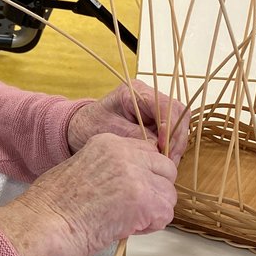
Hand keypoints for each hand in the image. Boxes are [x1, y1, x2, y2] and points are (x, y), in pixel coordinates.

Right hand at [0, 132, 179, 255]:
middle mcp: (126, 153)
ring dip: (154, 211)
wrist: (45, 222)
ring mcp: (136, 175)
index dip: (146, 174)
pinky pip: (165, 215)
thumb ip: (112, 167)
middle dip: (156, 191)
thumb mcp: (83, 167)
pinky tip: (128, 228)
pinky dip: (150, 226)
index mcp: (109, 142)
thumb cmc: (53, 205)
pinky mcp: (143, 200)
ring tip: (127, 220)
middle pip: (166, 169)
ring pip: (169, 194)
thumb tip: (133, 182)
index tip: (135, 190)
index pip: (149, 152)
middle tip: (134, 208)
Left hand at [67, 81, 188, 164]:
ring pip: (178, 123)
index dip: (169, 126)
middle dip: (176, 137)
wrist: (78, 129)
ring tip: (168, 163)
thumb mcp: (111, 131)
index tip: (163, 146)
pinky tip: (163, 160)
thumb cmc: (90, 126)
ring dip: (175, 144)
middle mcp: (148, 97)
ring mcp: (153, 109)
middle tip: (170, 159)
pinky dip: (170, 146)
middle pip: (177, 113)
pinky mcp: (154, 122)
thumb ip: (136, 137)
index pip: (164, 105)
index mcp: (136, 92)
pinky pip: (170, 132)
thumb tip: (159, 147)